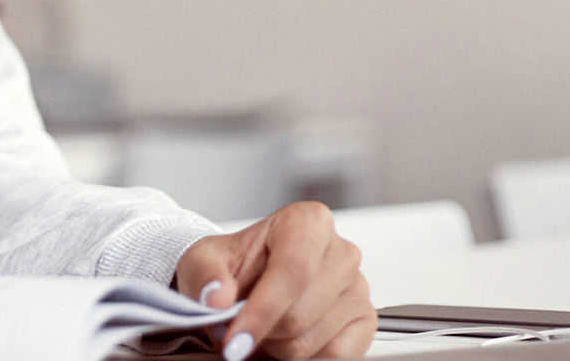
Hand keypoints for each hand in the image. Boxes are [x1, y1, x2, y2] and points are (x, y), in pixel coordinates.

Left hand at [172, 201, 374, 360]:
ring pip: (311, 340)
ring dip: (277, 346)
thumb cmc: (232, 266)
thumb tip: (216, 297)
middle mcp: (340, 251)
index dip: (261, 312)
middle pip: (298, 314)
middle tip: (242, 325)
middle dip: (262, 331)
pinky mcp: (365, 319)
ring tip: (264, 326)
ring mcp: (358, 286)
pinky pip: (335, 355)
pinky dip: (304, 356)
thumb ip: (206, 275)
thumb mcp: (203, 260)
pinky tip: (288, 337)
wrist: (248, 280)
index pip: (291, 272)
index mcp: (306, 222)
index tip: (234, 341)